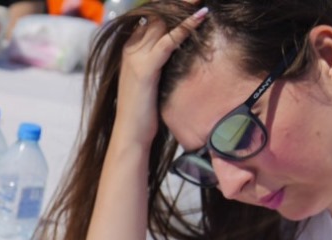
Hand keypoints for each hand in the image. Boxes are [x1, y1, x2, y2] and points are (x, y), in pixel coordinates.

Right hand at [112, 6, 210, 148]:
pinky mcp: (145, 69)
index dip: (171, 8)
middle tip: (198, 0)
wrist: (131, 134)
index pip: (151, 17)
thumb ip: (159, 62)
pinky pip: (168, 41)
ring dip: (184, 10)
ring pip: (162, 22)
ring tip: (202, 3)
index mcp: (130, 49)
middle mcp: (131, 49)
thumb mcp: (150, 80)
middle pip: (156, 15)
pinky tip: (201, 16)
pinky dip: (186, 27)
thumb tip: (179, 51)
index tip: (192, 3)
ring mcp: (136, 58)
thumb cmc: (143, 112)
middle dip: (178, 5)